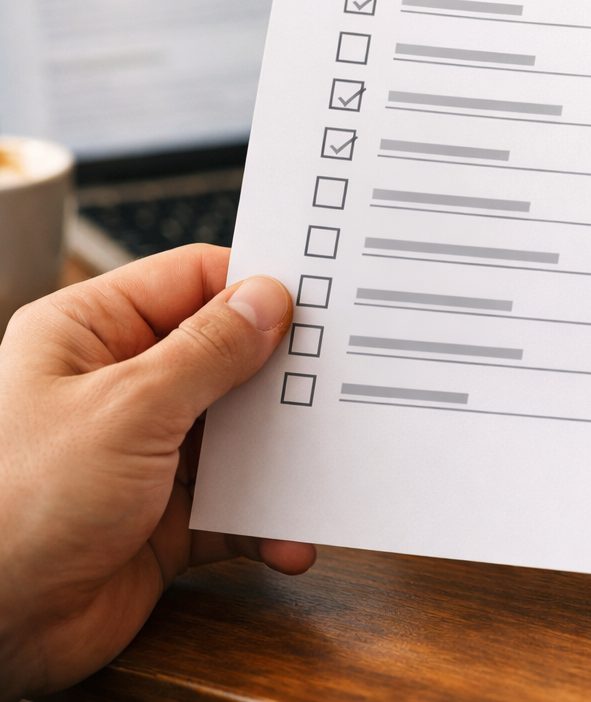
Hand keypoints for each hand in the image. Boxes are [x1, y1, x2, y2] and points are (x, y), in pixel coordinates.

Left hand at [0, 244, 315, 698]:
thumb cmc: (12, 507)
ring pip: (238, 430)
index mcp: (91, 333)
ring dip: (280, 452)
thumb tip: (266, 299)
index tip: (315, 300)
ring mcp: (147, 451)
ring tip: (322, 459)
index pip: (191, 282)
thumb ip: (208, 351)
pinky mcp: (167, 514)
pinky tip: (286, 533)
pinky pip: (235, 501)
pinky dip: (265, 517)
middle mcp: (121, 385)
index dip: (253, 286)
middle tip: (333, 378)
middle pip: (225, 356)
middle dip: (278, 374)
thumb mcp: (127, 408)